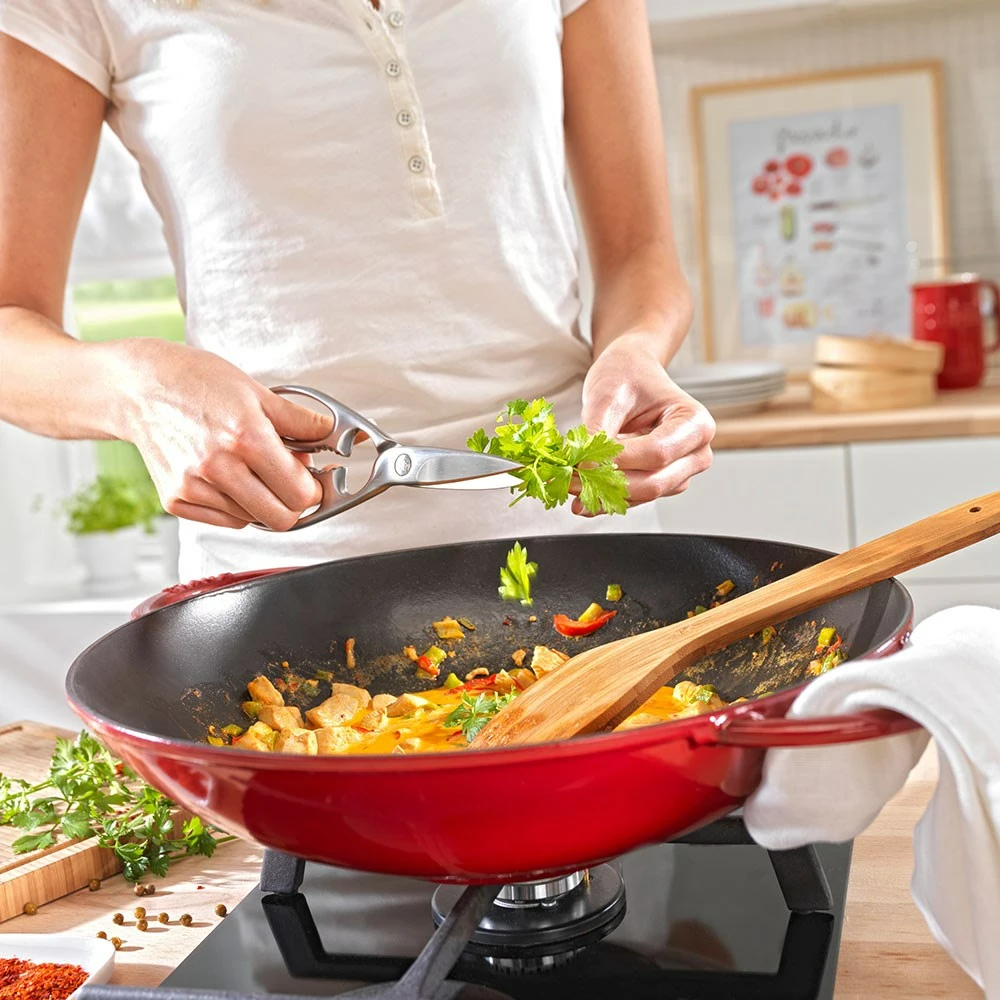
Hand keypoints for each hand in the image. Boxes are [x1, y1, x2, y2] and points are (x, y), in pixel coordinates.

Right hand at [113, 339, 333, 530]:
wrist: (137, 387)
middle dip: (293, 502)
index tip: (312, 479)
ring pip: (253, 521)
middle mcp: (218, 467)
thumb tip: (335, 435)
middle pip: (281, 519)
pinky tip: (227, 476)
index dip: (313, 489)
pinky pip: (225, 520)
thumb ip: (301, 422)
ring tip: (251, 468)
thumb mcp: (257, 391)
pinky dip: (235, 505)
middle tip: (289, 480)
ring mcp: (194, 487)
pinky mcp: (176, 500)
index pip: (299, 493)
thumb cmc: (195, 382)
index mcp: (245, 438)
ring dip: (262, 501)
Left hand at [578, 334, 714, 513]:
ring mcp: (681, 472)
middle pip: (654, 481)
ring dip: (604, 496)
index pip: (657, 453)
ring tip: (568, 487)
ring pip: (643, 495)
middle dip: (608, 484)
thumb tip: (582, 468)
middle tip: (568, 480)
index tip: (581, 462)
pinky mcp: (663, 484)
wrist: (631, 374)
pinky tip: (580, 500)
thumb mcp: (608, 395)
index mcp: (695, 423)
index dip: (618, 461)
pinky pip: (635, 499)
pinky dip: (606, 500)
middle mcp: (697, 453)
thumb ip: (598, 432)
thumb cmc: (626, 375)